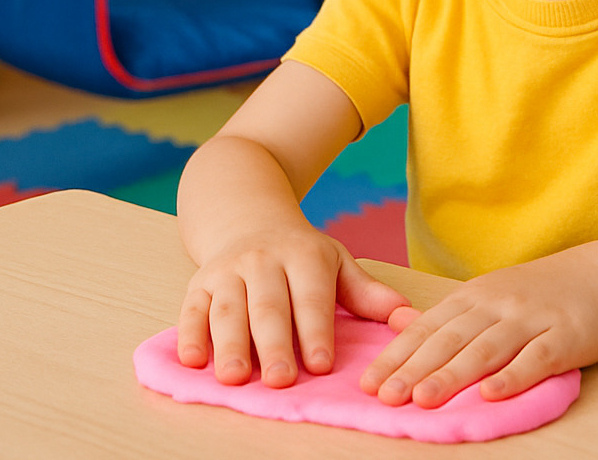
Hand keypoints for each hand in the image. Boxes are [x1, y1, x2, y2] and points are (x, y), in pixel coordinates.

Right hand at [176, 224, 409, 387]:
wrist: (247, 217)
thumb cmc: (300, 253)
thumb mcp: (337, 262)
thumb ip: (366, 292)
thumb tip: (406, 316)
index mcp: (305, 255)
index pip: (311, 297)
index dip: (316, 331)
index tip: (322, 365)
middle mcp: (263, 260)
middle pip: (269, 306)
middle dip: (273, 345)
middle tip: (280, 380)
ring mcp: (228, 270)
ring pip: (228, 309)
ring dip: (229, 344)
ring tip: (234, 378)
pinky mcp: (199, 282)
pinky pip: (192, 309)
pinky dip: (190, 335)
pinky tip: (193, 361)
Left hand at [360, 247, 597, 407]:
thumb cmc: (536, 294)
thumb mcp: (486, 294)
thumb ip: (444, 315)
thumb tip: (394, 324)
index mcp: (473, 296)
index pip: (428, 327)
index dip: (398, 354)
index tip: (370, 383)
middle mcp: (497, 304)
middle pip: (451, 339)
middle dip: (416, 368)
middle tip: (387, 395)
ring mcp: (531, 319)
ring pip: (486, 348)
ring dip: (454, 374)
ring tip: (424, 399)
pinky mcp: (564, 336)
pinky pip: (536, 358)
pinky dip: (513, 376)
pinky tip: (492, 394)